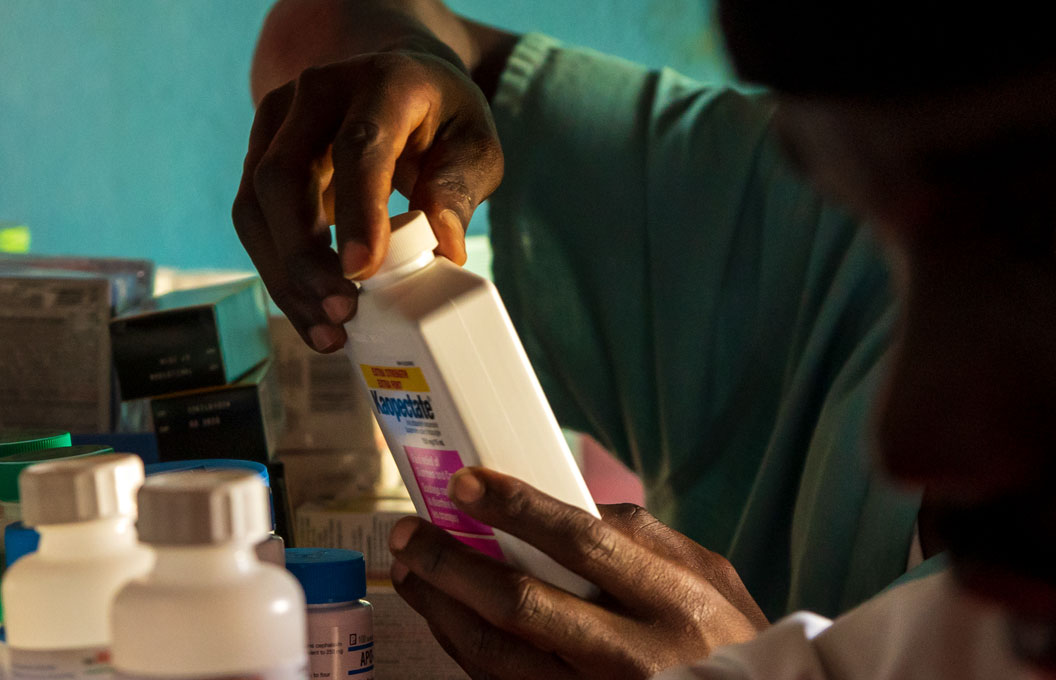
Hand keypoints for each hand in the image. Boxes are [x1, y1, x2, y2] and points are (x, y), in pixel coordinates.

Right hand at [232, 50, 503, 351]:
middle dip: (304, 256)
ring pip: (255, 205)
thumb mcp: (475, 143)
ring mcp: (277, 120)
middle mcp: (317, 91)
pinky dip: (278, 273)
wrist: (396, 78)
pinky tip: (311, 313)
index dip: (357, 209)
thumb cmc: (442, 119)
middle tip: (342, 312)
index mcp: (382, 80)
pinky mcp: (258, 153)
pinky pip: (253, 221)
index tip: (362, 271)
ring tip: (328, 329)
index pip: (359, 144)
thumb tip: (443, 248)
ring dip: (284, 275)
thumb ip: (460, 188)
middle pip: (284, 176)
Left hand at [389, 467, 768, 679]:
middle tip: (409, 532)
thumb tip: (575, 502)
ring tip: (410, 573)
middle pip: (521, 602)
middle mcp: (634, 655)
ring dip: (442, 609)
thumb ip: (650, 539)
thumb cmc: (730, 645)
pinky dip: (464, 649)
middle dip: (452, 563)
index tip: (465, 483)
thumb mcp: (713, 583)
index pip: (582, 542)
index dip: (516, 509)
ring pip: (497, 654)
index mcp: (673, 602)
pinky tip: (445, 619)